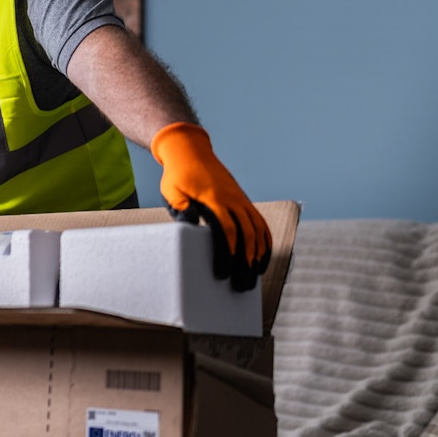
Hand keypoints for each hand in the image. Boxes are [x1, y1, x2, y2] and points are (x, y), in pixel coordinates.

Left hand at [150, 122, 270, 291]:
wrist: (190, 150)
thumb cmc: (178, 175)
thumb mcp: (172, 191)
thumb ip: (182, 208)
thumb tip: (192, 225)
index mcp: (213, 198)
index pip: (225, 230)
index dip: (227, 254)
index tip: (223, 274)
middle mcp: (232, 199)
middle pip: (246, 235)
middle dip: (246, 262)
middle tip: (241, 286)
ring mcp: (241, 199)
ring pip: (257, 230)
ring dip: (259, 255)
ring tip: (254, 277)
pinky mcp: (244, 200)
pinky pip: (260, 222)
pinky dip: (265, 241)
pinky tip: (262, 257)